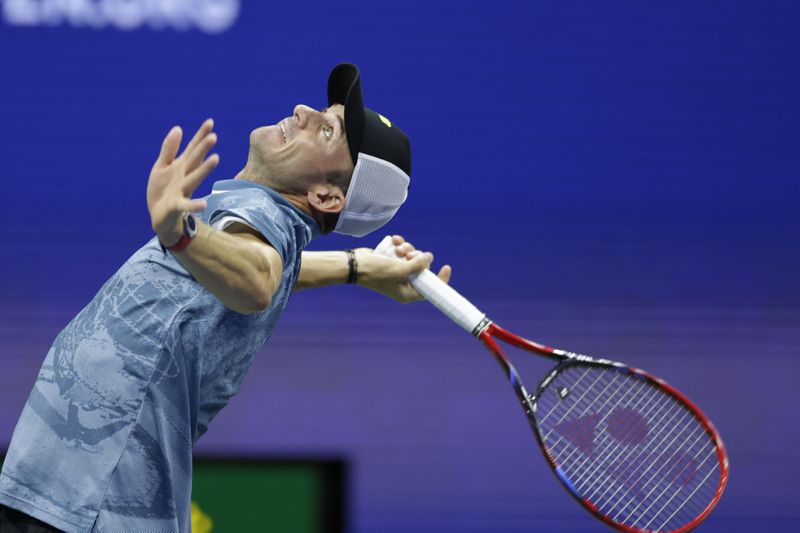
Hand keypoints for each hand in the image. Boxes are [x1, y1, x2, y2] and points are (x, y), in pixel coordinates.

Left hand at [147, 119, 219, 245]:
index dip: (200, 135)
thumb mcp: (162, 166)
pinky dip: (195, 205)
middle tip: (214, 136)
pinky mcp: (177, 205)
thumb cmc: (162, 191)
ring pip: (194, 178)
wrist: (158, 217)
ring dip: (204, 170)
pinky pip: (186, 205)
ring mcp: (182, 191)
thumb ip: (169, 149)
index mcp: (181, 166)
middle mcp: (185, 177)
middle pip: (195, 161)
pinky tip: (203, 204)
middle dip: (203, 149)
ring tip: (215, 159)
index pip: (193, 148)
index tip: (210, 122)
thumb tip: (178, 127)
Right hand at [355, 235, 451, 302]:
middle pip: (422, 268)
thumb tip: (429, 257)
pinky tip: (394, 240)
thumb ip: (417, 265)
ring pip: (413, 257)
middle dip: (417, 258)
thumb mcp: (399, 270)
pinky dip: (400, 245)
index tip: (446, 266)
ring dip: (407, 249)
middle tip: (408, 254)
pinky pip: (403, 251)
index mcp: (407, 292)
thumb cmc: (376, 272)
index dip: (440, 279)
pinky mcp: (393, 261)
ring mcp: (398, 271)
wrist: (354, 264)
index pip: (430, 289)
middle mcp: (404, 283)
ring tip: (398, 247)